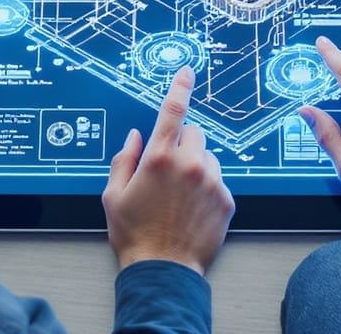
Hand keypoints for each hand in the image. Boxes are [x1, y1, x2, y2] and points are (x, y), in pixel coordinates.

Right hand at [102, 66, 234, 275]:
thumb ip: (124, 160)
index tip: (187, 72)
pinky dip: (208, 188)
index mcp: (158, 158)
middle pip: (194, 134)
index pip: (173, 111)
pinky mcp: (227, 199)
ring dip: (197, 166)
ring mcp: (211, 181)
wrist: (163, 269)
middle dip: (182, 144)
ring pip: (209, 157)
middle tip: (168, 169)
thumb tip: (135, 138)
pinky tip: (193, 208)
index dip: (180, 87)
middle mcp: (189, 165)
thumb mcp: (113, 195)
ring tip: (180, 195)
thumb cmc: (135, 234)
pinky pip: (219, 180)